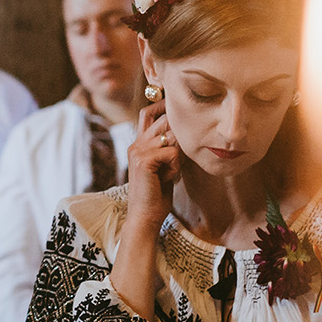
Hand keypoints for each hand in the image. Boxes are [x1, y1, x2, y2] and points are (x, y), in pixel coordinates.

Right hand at [125, 101, 181, 233]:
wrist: (145, 216)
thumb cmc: (157, 194)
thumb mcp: (164, 165)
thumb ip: (169, 147)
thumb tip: (186, 130)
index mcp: (138, 143)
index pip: (148, 112)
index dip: (162, 105)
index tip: (178, 108)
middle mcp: (135, 144)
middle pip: (164, 120)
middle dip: (179, 134)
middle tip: (178, 158)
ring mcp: (137, 151)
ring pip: (172, 136)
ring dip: (179, 155)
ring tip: (171, 172)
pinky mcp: (143, 160)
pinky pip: (172, 152)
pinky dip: (176, 166)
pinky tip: (169, 178)